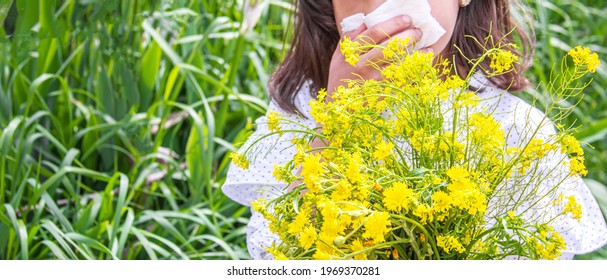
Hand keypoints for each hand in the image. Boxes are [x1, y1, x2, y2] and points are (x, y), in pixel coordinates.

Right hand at [286, 16, 425, 192]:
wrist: (338, 112)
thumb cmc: (339, 79)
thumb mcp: (339, 56)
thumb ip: (351, 37)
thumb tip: (368, 19)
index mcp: (351, 55)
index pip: (373, 34)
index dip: (392, 24)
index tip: (406, 18)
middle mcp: (361, 68)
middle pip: (389, 48)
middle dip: (407, 37)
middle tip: (419, 30)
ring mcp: (373, 83)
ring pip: (399, 65)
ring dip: (415, 55)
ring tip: (426, 46)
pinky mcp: (382, 95)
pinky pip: (402, 82)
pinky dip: (415, 73)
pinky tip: (423, 65)